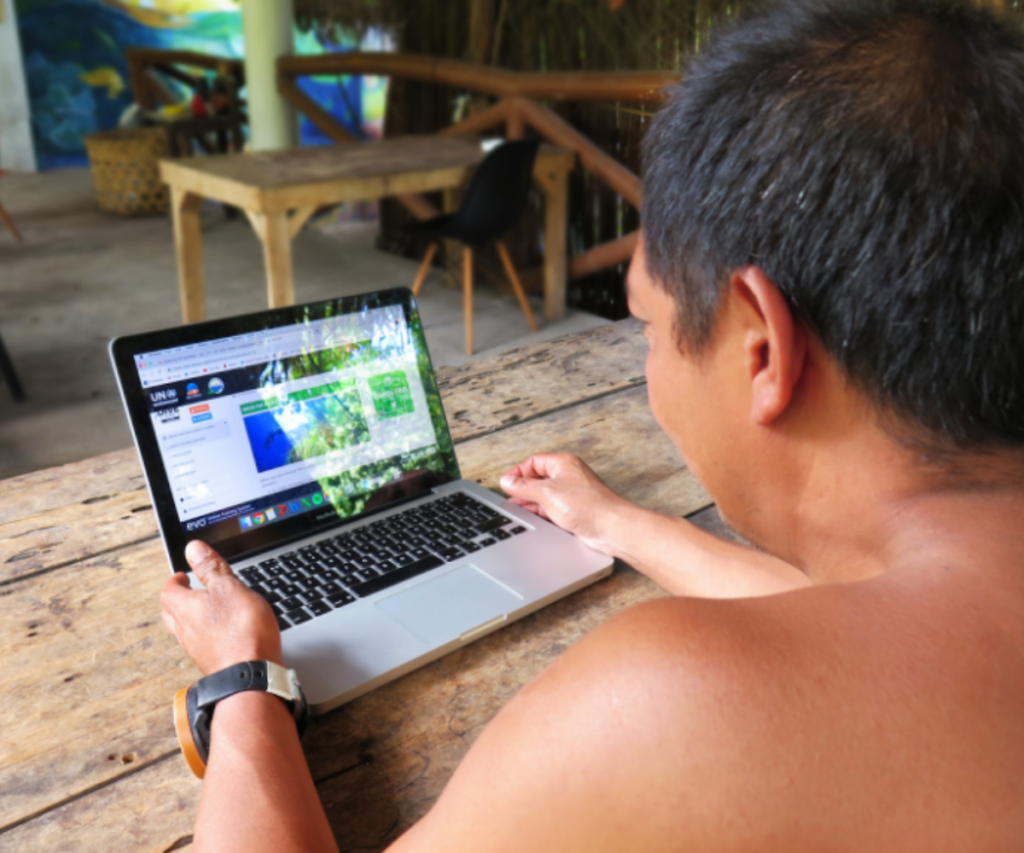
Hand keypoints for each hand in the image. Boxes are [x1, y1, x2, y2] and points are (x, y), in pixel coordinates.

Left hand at [161, 540, 282, 674]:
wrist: (250, 676)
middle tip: (187, 590)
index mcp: (185, 608)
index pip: (168, 590)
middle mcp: (185, 630)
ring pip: (184, 630)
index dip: (175, 580)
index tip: (182, 574)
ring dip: (190, 618)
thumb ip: (211, 568)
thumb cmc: (241, 631)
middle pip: (171, 612)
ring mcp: (197, 649)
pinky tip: (220, 633)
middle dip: (177, 599)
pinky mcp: (212, 662)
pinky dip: (205, 634)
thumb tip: (193, 548)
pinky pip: (201, 643)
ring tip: (204, 610)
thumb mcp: (230, 588)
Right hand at [499, 454, 632, 553]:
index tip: (507, 484)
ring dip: (532, 502)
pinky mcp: (576, 510)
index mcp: (564, 463)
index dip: (518, 472)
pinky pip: (553, 508)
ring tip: (518, 510)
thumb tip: (508, 481)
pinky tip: (534, 518)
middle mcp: (569, 476)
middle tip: (511, 498)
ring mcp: (573, 494)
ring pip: (545, 495)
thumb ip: (524, 487)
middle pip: (539, 478)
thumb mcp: (547, 493)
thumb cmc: (587, 505)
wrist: (611, 527)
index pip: (534, 462)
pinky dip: (542, 512)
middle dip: (523, 488)